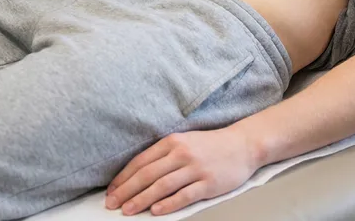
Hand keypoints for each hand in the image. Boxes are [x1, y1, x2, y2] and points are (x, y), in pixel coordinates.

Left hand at [105, 128, 260, 215]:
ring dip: (142, 199)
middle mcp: (182, 153)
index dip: (124, 177)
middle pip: (147, 174)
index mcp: (173, 142)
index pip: (141, 161)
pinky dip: (168, 204)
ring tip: (128, 211)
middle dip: (126, 190)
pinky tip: (156, 212)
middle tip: (112, 204)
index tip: (112, 190)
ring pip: (162, 186)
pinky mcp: (208, 183)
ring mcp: (195, 168)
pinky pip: (184, 195)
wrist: (242, 145)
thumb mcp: (185, 141)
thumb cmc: (211, 145)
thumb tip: (138, 175)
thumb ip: (164, 155)